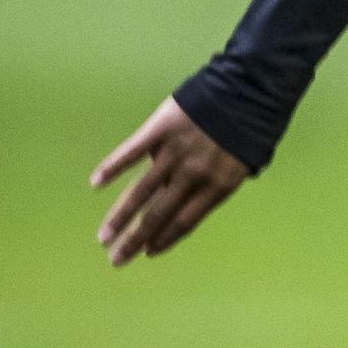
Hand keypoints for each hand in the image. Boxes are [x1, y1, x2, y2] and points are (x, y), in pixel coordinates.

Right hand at [90, 97, 248, 266]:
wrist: (251, 88)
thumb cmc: (251, 126)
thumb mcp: (243, 163)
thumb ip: (214, 183)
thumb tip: (187, 200)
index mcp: (219, 185)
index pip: (186, 222)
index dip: (165, 239)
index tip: (147, 253)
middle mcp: (195, 174)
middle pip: (159, 214)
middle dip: (135, 240)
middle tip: (116, 259)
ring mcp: (176, 152)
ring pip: (141, 191)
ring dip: (119, 217)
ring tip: (103, 237)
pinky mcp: (161, 128)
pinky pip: (131, 152)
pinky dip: (112, 167)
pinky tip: (96, 184)